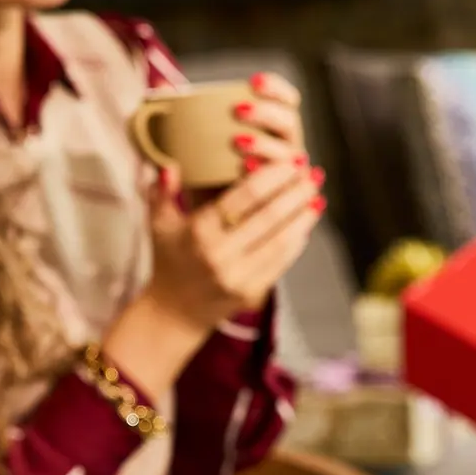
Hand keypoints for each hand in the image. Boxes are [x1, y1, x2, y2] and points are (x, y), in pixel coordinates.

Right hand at [147, 158, 324, 323]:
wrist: (174, 313)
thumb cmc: (169, 260)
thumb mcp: (159, 225)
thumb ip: (162, 193)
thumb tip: (169, 163)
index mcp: (199, 232)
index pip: (244, 197)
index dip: (273, 175)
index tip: (291, 161)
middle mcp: (219, 255)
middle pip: (269, 216)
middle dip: (296, 192)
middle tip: (313, 174)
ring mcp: (237, 277)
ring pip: (281, 240)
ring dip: (303, 216)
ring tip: (316, 196)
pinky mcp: (250, 294)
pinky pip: (281, 262)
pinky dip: (297, 241)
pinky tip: (305, 224)